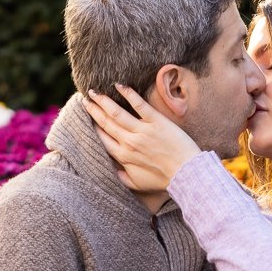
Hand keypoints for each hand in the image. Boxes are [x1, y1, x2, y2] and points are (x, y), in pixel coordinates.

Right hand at [84, 84, 200, 191]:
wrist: (187, 173)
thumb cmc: (163, 179)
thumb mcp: (138, 184)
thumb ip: (121, 177)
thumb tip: (110, 170)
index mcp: (123, 157)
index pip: (102, 138)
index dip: (92, 126)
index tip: (86, 117)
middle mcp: (129, 142)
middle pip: (106, 123)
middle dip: (93, 110)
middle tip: (85, 100)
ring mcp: (142, 131)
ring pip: (117, 113)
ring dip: (103, 101)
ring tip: (93, 91)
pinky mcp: (156, 121)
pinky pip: (139, 105)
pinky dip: (128, 94)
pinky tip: (118, 85)